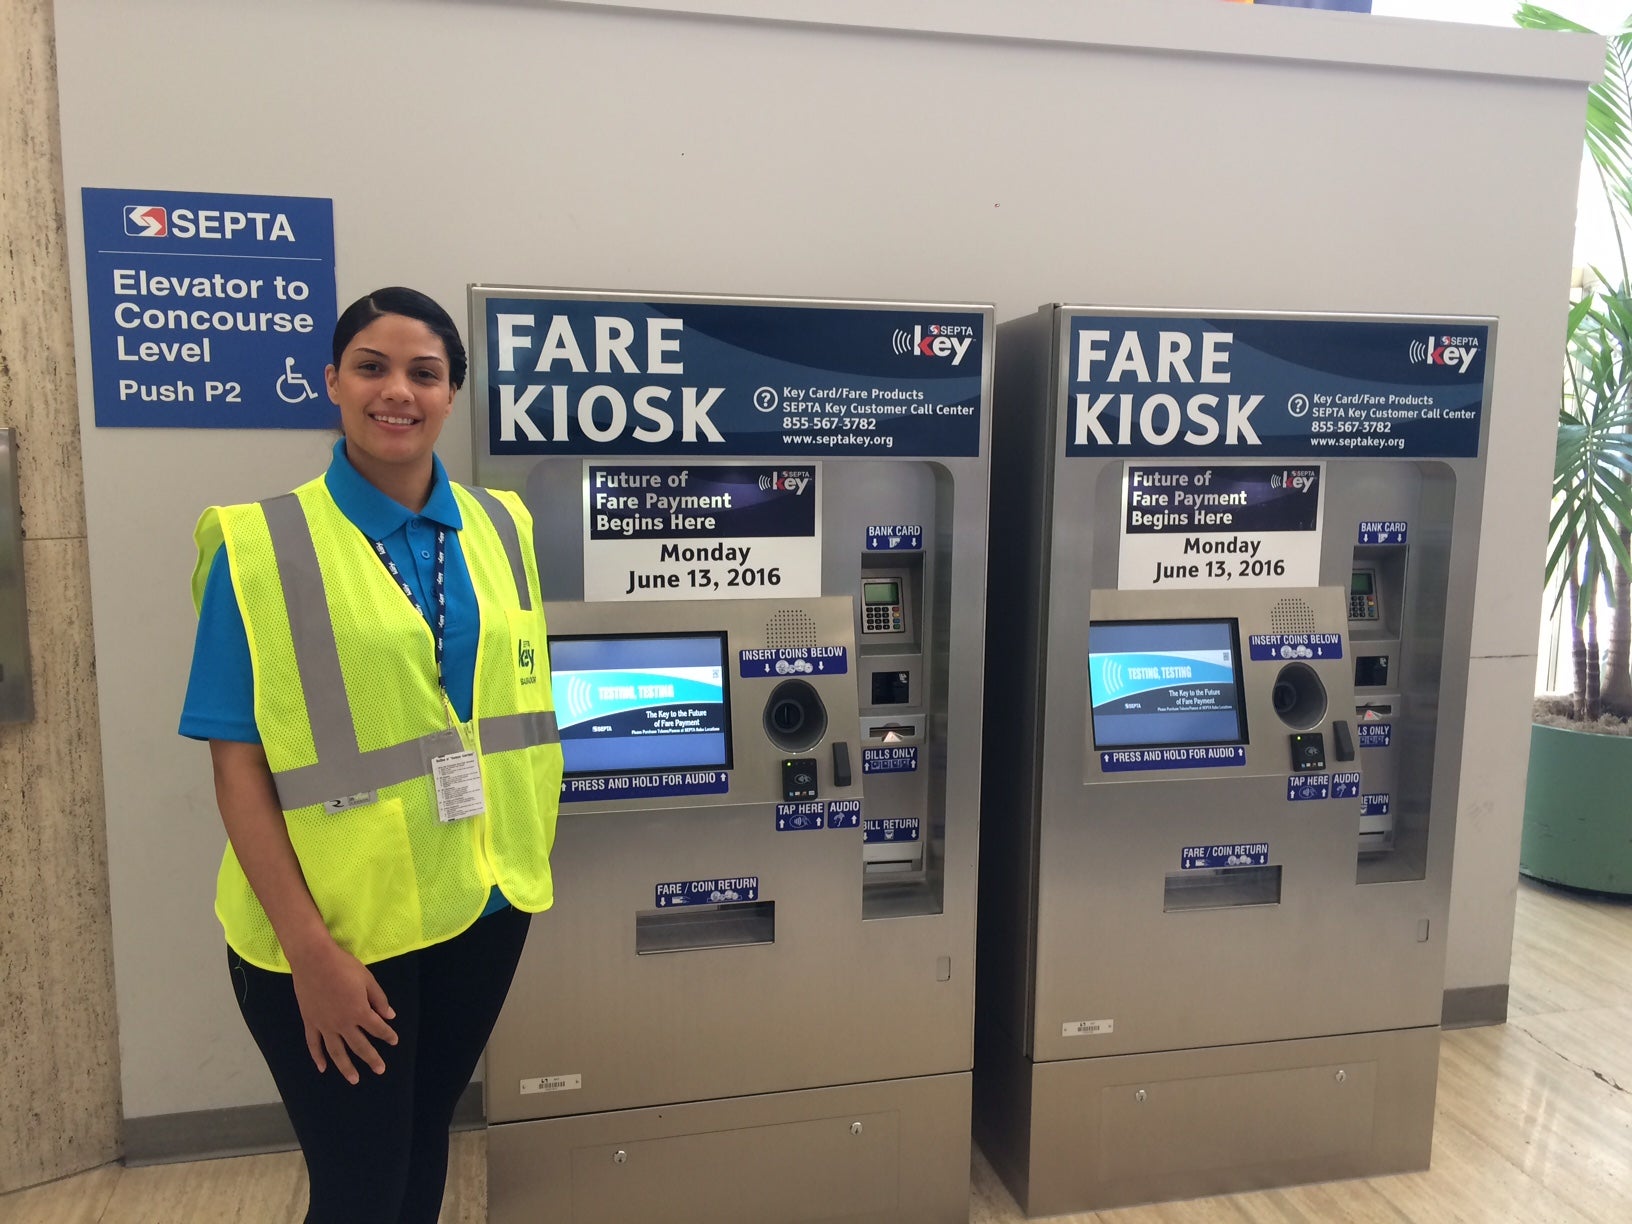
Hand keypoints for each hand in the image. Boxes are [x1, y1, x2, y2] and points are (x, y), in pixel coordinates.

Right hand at [287, 937, 398, 1083]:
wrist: (314, 960)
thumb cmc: (343, 967)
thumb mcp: (367, 980)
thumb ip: (379, 999)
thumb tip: (390, 1016)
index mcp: (359, 1012)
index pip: (377, 1028)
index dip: (387, 1035)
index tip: (394, 1041)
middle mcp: (342, 1023)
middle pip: (359, 1046)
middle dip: (372, 1058)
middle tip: (380, 1070)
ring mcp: (324, 1025)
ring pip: (336, 1052)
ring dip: (346, 1067)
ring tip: (354, 1079)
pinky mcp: (310, 1022)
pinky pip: (314, 1044)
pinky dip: (318, 1057)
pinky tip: (323, 1068)